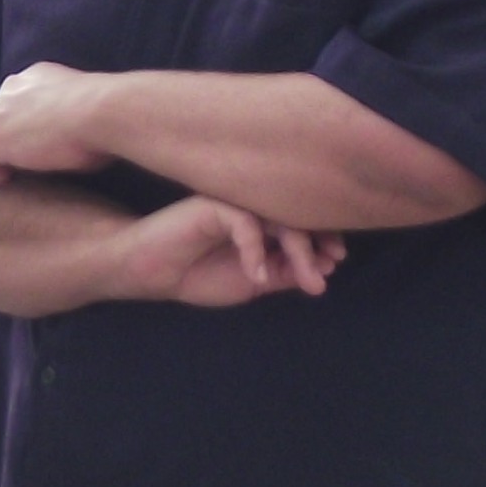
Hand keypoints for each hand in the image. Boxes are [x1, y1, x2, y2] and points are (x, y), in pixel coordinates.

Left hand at [0, 63, 113, 180]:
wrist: (106, 112)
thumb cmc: (111, 116)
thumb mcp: (94, 109)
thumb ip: (79, 114)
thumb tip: (91, 135)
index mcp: (39, 77)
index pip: (15, 100)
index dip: (20, 126)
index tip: (40, 145)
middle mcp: (13, 87)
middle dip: (1, 139)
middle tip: (24, 163)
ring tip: (12, 174)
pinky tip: (3, 179)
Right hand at [105, 193, 341, 307]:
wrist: (151, 273)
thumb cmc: (197, 275)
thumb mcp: (252, 282)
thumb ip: (283, 274)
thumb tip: (324, 270)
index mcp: (263, 221)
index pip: (302, 223)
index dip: (323, 240)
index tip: (334, 263)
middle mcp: (253, 207)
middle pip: (297, 218)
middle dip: (315, 247)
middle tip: (325, 273)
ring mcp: (234, 204)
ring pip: (278, 218)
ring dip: (296, 250)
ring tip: (302, 279)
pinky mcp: (213, 205)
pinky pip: (247, 223)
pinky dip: (255, 250)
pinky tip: (255, 275)